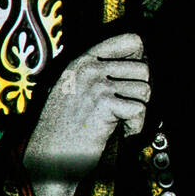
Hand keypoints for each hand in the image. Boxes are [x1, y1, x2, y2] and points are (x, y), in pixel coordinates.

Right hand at [23, 32, 150, 195]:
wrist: (49, 154)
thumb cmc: (63, 127)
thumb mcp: (75, 90)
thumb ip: (99, 74)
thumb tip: (139, 64)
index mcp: (83, 62)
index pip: (129, 41)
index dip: (141, 58)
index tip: (137, 76)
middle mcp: (89, 69)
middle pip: (142, 69)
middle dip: (140, 93)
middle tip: (127, 109)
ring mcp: (96, 85)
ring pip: (144, 90)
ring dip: (137, 111)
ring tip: (121, 122)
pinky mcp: (104, 104)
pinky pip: (139, 110)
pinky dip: (135, 126)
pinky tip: (122, 132)